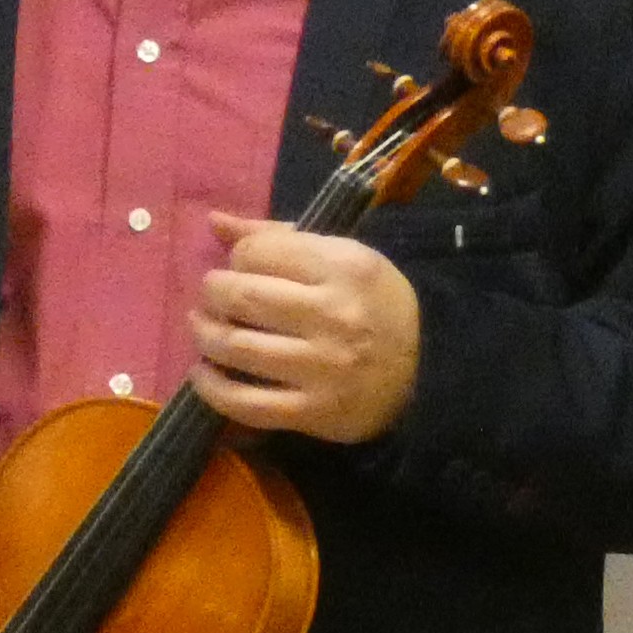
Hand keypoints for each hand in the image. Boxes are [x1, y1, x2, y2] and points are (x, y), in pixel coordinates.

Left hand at [193, 215, 418, 443]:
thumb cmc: (373, 303)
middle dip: (211, 294)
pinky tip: (203, 374)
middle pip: (239, 297)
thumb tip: (213, 222)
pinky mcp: (314, 411)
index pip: (257, 252)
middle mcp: (335, 315)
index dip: (238, 258)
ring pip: (234, 346)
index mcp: (345, 267)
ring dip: (204, 336)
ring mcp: (324, 367)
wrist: (430, 369)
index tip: (242, 268)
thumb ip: (276, 237)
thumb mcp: (340, 257)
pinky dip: (210, 387)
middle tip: (211, 299)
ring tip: (204, 328)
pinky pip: (243, 402)